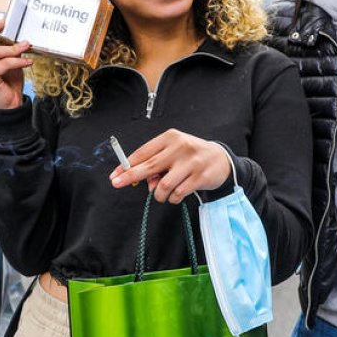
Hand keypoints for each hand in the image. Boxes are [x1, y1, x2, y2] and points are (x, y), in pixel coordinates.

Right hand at [0, 18, 31, 109]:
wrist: (10, 103)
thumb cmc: (6, 80)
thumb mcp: (4, 58)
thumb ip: (2, 46)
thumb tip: (11, 32)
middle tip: (2, 23)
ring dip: (13, 48)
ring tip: (26, 46)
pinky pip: (3, 64)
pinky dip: (18, 61)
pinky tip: (27, 62)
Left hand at [108, 130, 231, 203]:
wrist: (221, 159)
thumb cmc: (190, 156)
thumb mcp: (173, 153)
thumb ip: (156, 164)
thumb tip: (141, 182)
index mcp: (170, 138)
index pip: (143, 152)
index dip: (126, 165)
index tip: (115, 175)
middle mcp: (180, 148)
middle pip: (149, 166)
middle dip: (130, 177)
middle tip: (117, 184)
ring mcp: (191, 162)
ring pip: (163, 184)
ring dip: (158, 194)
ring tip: (162, 194)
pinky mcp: (200, 177)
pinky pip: (177, 193)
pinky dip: (172, 198)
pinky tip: (175, 195)